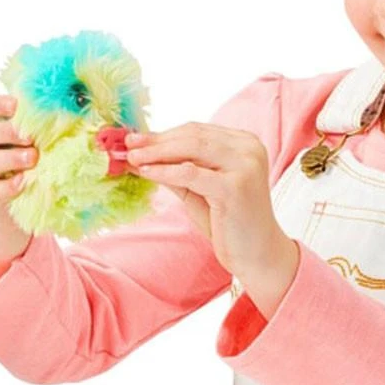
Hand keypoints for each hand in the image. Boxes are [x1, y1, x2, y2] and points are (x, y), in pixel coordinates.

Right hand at [0, 94, 36, 233]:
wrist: (15, 203)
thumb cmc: (30, 163)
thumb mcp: (36, 143)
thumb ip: (46, 129)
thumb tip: (77, 113)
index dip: (0, 104)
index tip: (17, 106)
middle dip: (7, 132)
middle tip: (30, 137)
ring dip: (9, 158)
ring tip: (32, 158)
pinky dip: (7, 187)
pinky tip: (22, 182)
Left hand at [125, 122, 291, 280]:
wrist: (257, 254)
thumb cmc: (229, 222)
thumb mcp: (198, 189)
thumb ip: (175, 169)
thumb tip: (138, 154)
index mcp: (245, 143)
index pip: (197, 131)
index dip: (163, 134)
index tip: (134, 139)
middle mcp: (250, 148)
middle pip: (194, 135)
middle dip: (157, 140)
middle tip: (128, 145)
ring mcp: (245, 165)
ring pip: (192, 148)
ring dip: (157, 152)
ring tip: (132, 157)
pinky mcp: (235, 186)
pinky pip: (191, 172)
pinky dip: (165, 171)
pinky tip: (146, 172)